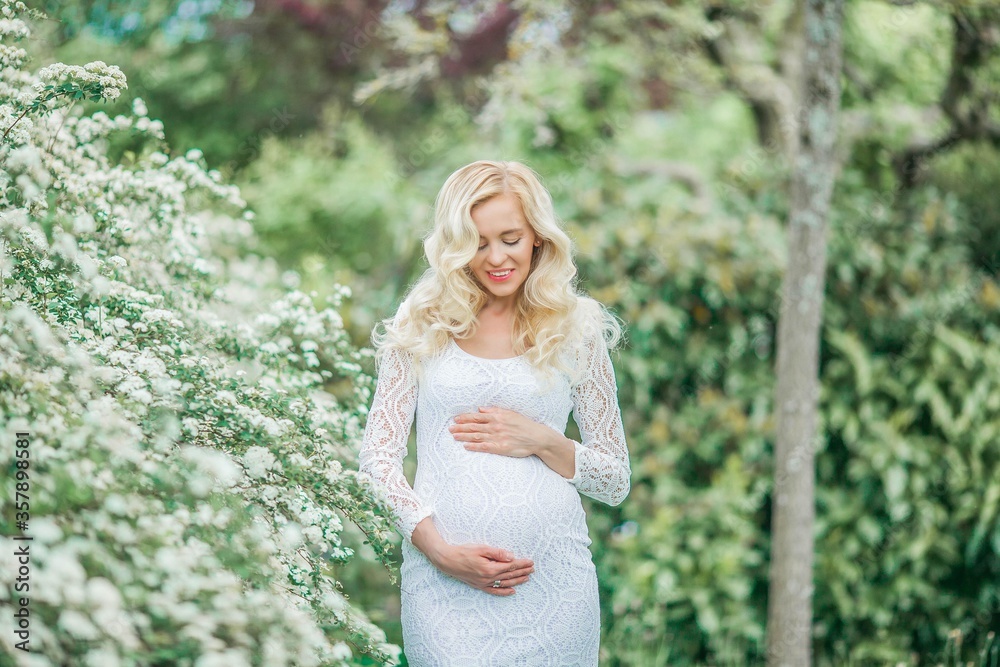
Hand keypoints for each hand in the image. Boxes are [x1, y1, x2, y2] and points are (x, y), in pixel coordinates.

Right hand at [410, 516, 534, 595]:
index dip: (522, 564)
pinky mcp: (479, 586)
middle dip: (522, 572)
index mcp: (490, 568)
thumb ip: (497, 553)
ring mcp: (484, 584)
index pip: (510, 566)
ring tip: (527, 578)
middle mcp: (488, 578)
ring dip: (517, 581)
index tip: (530, 562)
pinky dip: (504, 592)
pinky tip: (512, 591)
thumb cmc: (463, 552)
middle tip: (533, 569)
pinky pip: (494, 591)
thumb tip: (512, 557)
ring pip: (505, 584)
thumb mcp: (481, 548)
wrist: (447, 560)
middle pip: (509, 575)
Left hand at [449, 406, 549, 457]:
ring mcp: (497, 437)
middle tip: (450, 429)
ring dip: (464, 436)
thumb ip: (495, 410)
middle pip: (474, 426)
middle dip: (460, 427)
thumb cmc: (524, 424)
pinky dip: (474, 447)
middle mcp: (495, 426)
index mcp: (497, 416)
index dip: (465, 418)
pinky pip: (484, 447)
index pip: (477, 416)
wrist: (537, 437)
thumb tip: (481, 408)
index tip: (455, 419)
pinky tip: (466, 447)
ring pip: (476, 436)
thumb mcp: (510, 413)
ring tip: (454, 437)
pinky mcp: (500, 447)